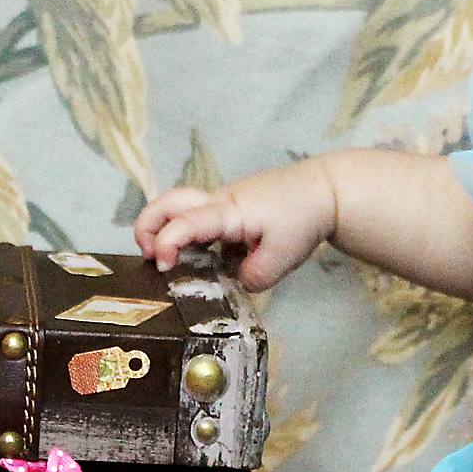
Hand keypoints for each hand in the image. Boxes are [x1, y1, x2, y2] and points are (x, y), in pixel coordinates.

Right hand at [132, 159, 336, 290]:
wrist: (326, 190)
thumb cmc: (303, 217)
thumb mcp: (280, 260)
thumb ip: (250, 278)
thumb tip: (233, 280)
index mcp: (228, 211)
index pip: (184, 224)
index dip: (166, 245)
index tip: (164, 267)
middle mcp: (219, 202)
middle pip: (168, 202)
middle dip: (147, 227)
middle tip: (148, 256)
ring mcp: (224, 202)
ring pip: (183, 209)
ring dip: (171, 233)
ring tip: (178, 264)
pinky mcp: (232, 207)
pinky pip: (205, 220)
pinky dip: (199, 239)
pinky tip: (217, 260)